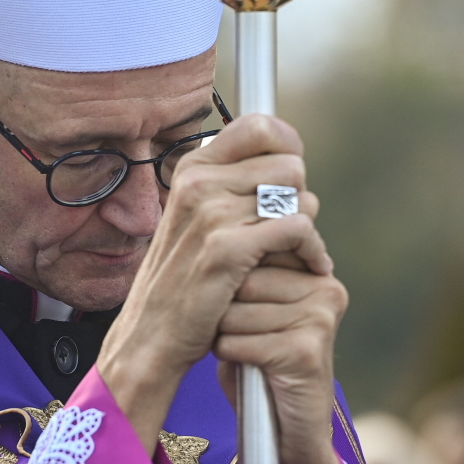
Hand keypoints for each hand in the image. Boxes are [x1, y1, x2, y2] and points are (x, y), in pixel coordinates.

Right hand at [98, 115, 344, 463]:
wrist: (151, 338)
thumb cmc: (183, 283)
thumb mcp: (196, 222)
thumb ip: (231, 187)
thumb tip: (287, 162)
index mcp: (190, 169)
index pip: (260, 126)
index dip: (288, 147)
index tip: (292, 180)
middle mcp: (197, 183)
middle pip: (289, 163)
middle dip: (300, 198)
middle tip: (293, 232)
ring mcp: (211, 214)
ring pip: (298, 195)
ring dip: (309, 228)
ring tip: (299, 254)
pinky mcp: (228, 249)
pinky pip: (298, 229)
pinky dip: (313, 251)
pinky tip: (309, 268)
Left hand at [216, 265, 346, 463]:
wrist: (291, 431)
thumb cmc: (263, 367)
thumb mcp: (254, 312)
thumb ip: (246, 278)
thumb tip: (216, 244)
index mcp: (315, 274)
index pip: (254, 253)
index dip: (229, 283)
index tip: (232, 307)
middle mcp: (325, 289)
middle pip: (243, 280)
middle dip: (225, 309)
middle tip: (240, 336)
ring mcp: (319, 318)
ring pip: (236, 312)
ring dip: (225, 336)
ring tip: (247, 354)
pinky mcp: (306, 350)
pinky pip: (239, 341)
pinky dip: (230, 357)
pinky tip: (248, 368)